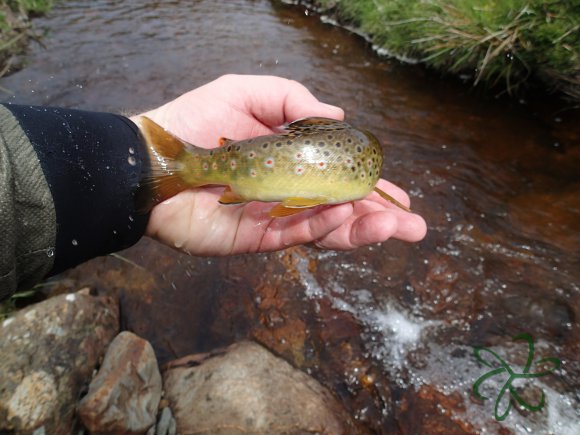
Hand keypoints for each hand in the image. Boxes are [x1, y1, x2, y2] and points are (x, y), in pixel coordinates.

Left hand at [131, 74, 426, 255]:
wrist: (153, 160)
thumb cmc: (194, 121)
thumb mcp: (246, 93)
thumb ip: (291, 101)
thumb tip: (339, 114)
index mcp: (290, 160)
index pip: (338, 176)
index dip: (369, 186)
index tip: (397, 193)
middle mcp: (287, 192)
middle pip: (339, 209)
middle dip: (377, 217)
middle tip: (413, 225)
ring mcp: (272, 217)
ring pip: (325, 227)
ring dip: (361, 228)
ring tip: (395, 226)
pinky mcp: (254, 238)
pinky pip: (296, 235)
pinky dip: (325, 229)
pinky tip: (350, 220)